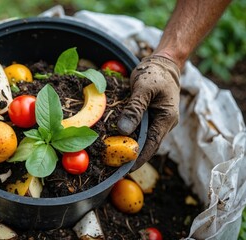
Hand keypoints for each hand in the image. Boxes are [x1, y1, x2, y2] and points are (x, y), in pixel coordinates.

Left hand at [117, 55, 179, 170]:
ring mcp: (156, 120)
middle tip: (111, 165)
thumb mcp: (144, 88)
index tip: (124, 170)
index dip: (138, 159)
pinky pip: (137, 128)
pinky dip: (126, 134)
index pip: (152, 145)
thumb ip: (134, 108)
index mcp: (166, 119)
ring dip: (127, 145)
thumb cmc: (155, 73)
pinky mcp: (148, 116)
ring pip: (141, 137)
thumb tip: (123, 130)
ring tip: (109, 155)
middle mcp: (162, 123)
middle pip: (146, 145)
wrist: (163, 63)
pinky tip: (112, 137)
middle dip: (130, 155)